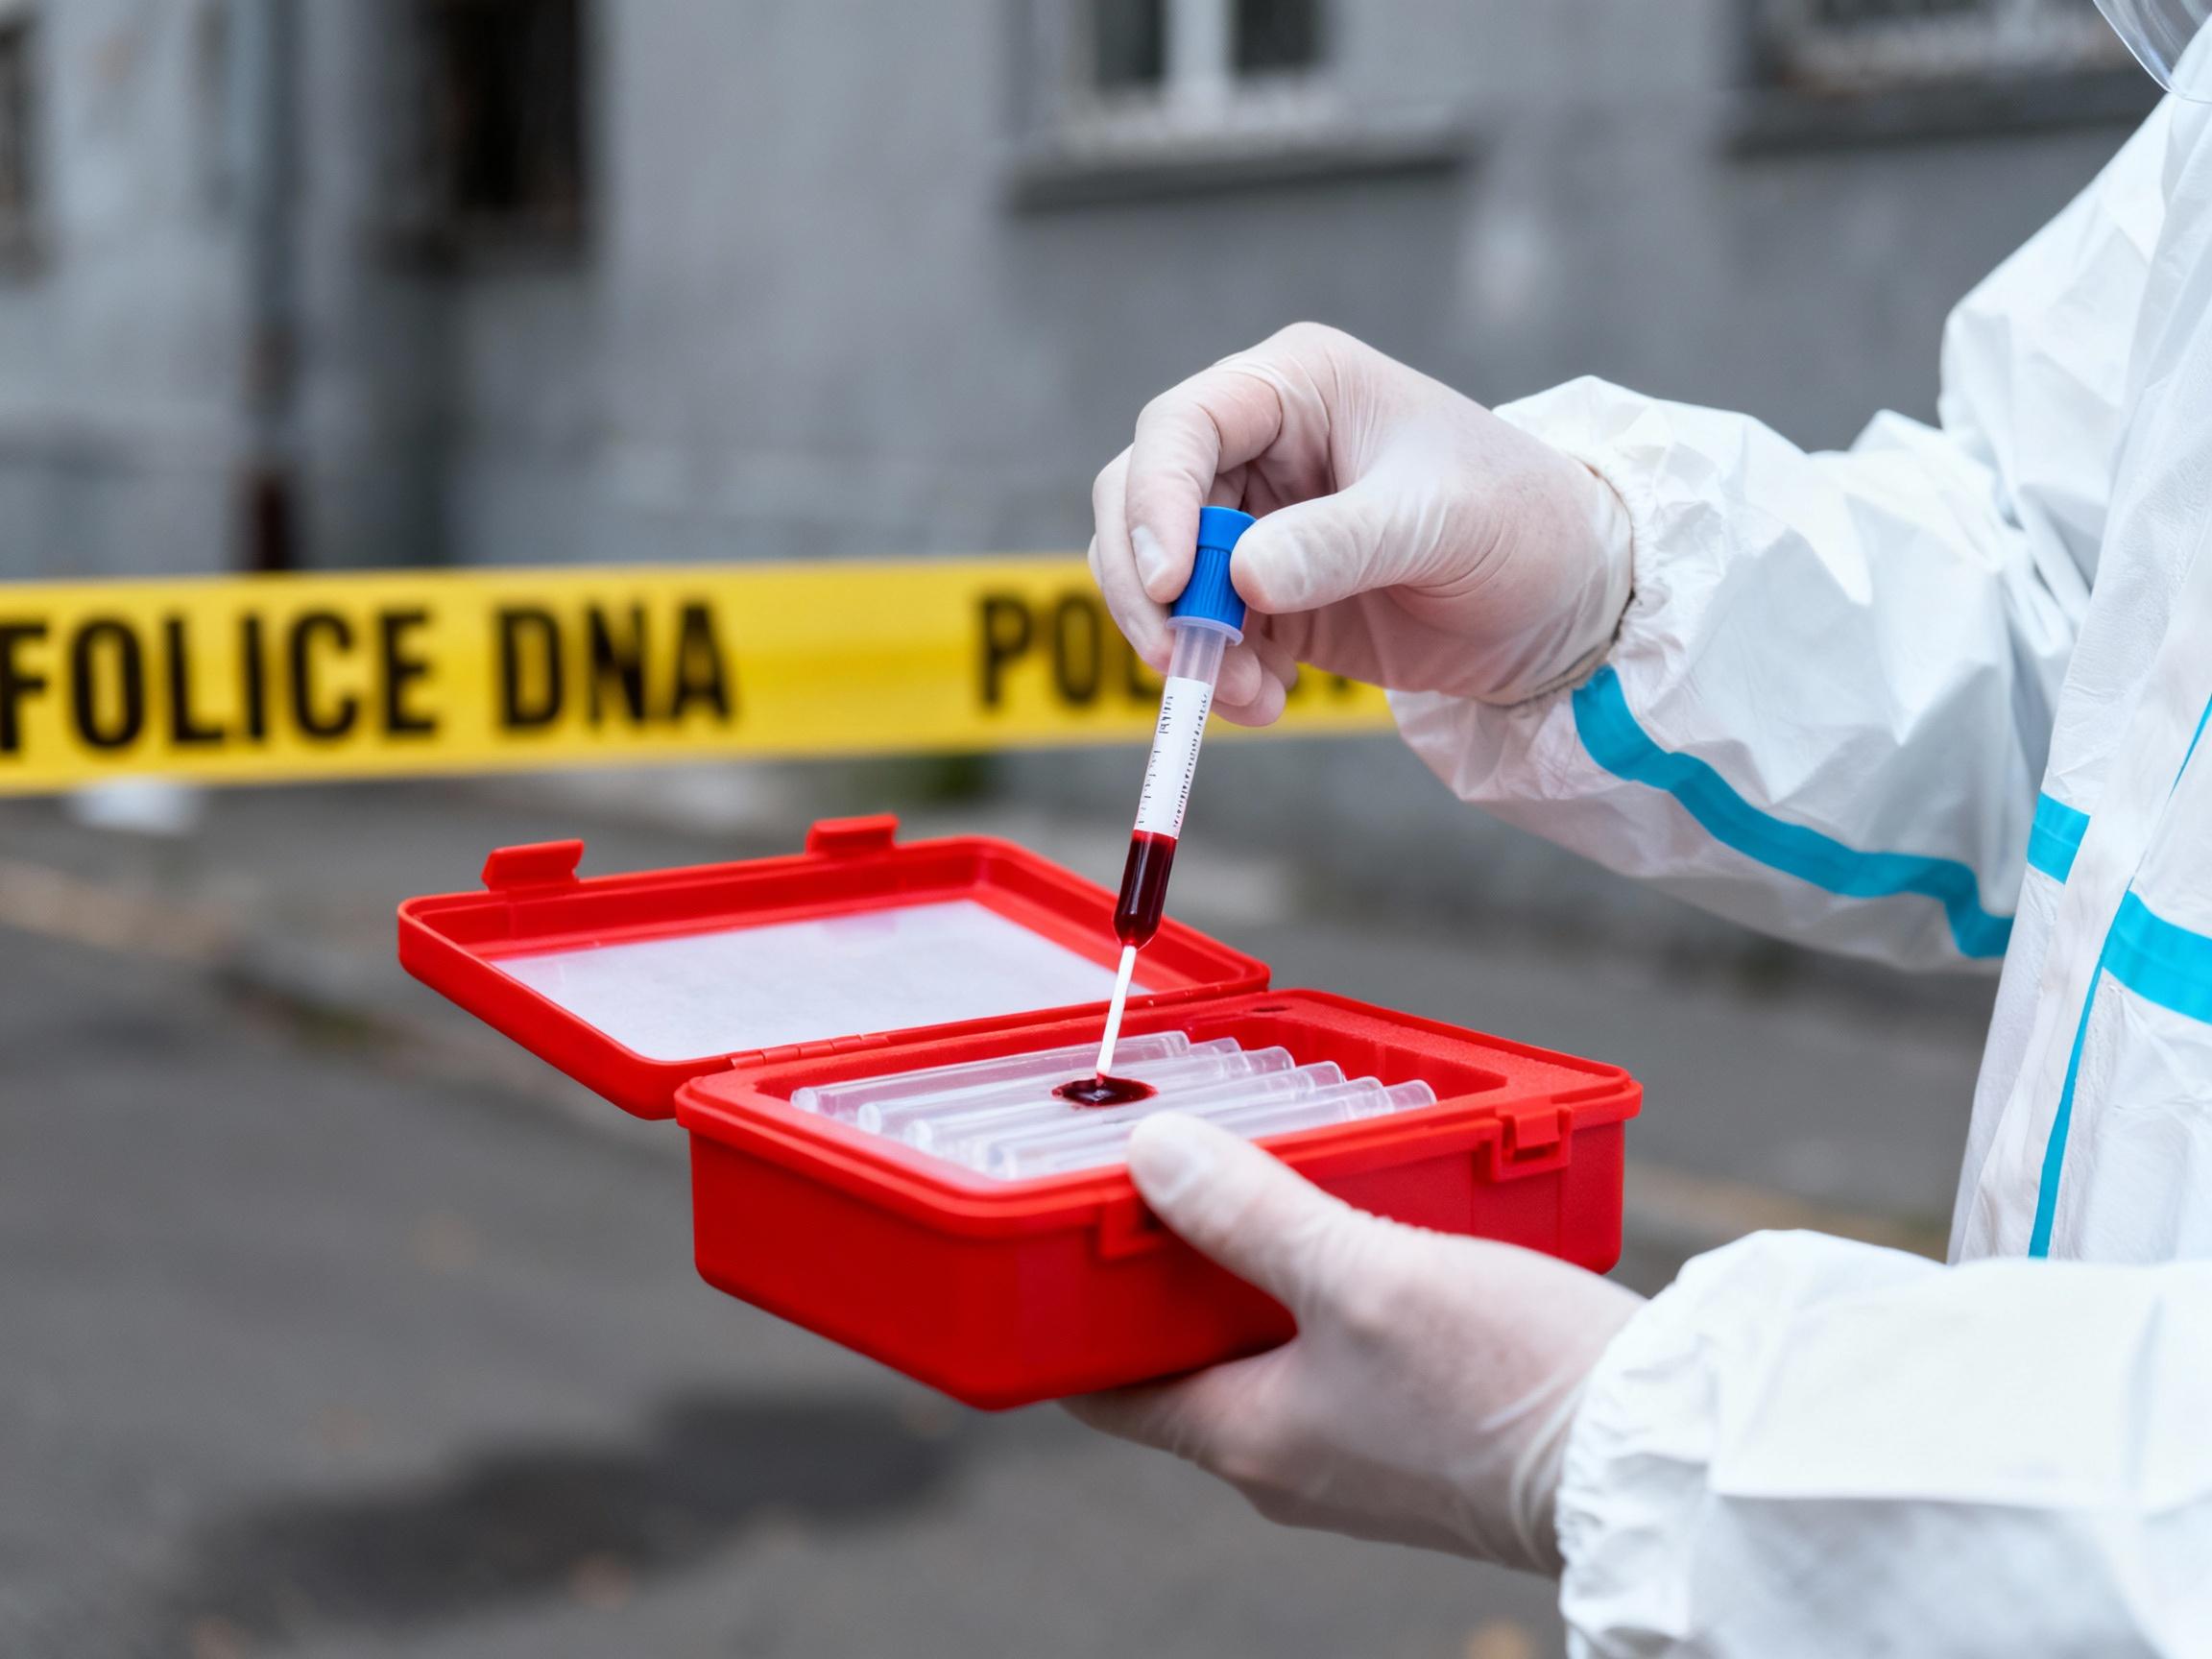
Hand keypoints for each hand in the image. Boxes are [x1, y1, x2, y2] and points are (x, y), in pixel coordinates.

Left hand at [1066, 1112, 1643, 1573]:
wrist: (1660, 1458)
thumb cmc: (1510, 1383)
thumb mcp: (1365, 1274)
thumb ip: (1253, 1215)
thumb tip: (1152, 1159)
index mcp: (1248, 1439)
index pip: (1107, 1388)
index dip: (1068, 1313)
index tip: (1056, 1232)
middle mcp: (1291, 1458)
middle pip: (1188, 1355)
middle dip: (1172, 1267)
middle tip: (1170, 1169)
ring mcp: (1359, 1451)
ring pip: (1270, 1347)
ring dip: (1258, 1267)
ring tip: (1264, 1174)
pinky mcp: (1423, 1432)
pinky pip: (1341, 1353)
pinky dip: (1328, 1288)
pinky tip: (1358, 1219)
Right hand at [1089, 323, 1630, 723]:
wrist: (1565, 600)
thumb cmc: (1520, 520)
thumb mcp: (1438, 522)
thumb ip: (1340, 544)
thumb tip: (1242, 576)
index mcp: (1297, 387)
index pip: (1183, 425)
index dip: (1156, 500)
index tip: (1173, 585)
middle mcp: (1257, 444)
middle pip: (1140, 499)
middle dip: (1151, 587)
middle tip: (1182, 660)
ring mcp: (1252, 521)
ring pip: (1156, 574)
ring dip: (1180, 642)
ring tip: (1250, 695)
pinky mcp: (1260, 595)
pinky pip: (1196, 633)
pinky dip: (1214, 675)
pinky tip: (1268, 700)